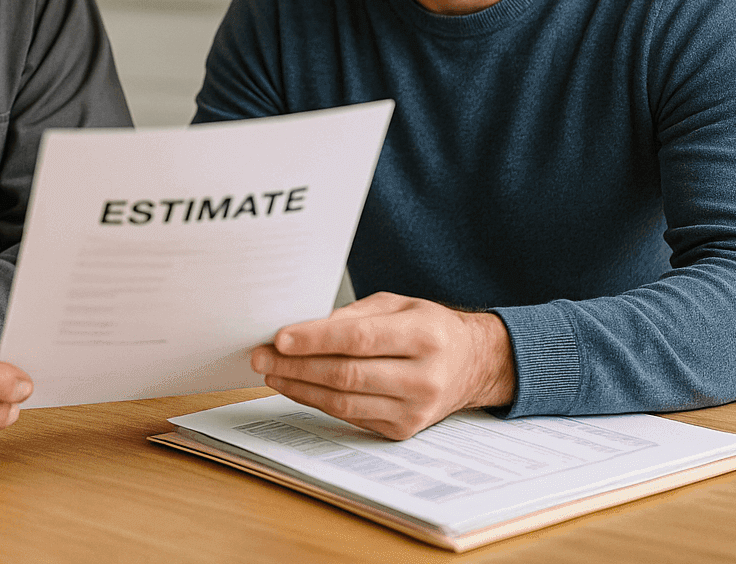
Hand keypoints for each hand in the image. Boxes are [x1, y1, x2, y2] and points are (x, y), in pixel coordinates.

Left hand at [251, 292, 514, 439]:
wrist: (473, 365)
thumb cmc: (430, 329)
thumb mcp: (399, 304)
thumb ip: (354, 316)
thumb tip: (304, 330)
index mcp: (425, 336)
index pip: (360, 340)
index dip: (315, 340)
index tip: (279, 337)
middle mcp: (423, 377)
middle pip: (346, 375)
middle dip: (296, 366)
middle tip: (262, 356)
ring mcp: (414, 410)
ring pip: (343, 403)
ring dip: (299, 388)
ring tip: (271, 373)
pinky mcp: (402, 430)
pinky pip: (350, 417)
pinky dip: (317, 402)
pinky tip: (297, 387)